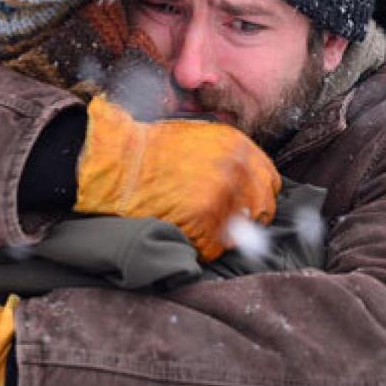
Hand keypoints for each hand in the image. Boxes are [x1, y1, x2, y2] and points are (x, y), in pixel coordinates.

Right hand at [74, 95, 280, 261]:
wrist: (117, 161)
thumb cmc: (150, 149)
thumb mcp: (198, 137)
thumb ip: (228, 157)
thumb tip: (245, 184)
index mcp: (237, 147)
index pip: (269, 182)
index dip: (255, 196)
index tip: (243, 205)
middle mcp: (235, 170)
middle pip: (262, 209)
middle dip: (244, 218)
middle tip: (220, 222)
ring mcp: (220, 198)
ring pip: (239, 233)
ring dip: (221, 235)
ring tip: (197, 227)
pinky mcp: (201, 223)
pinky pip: (213, 249)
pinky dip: (199, 248)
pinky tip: (183, 235)